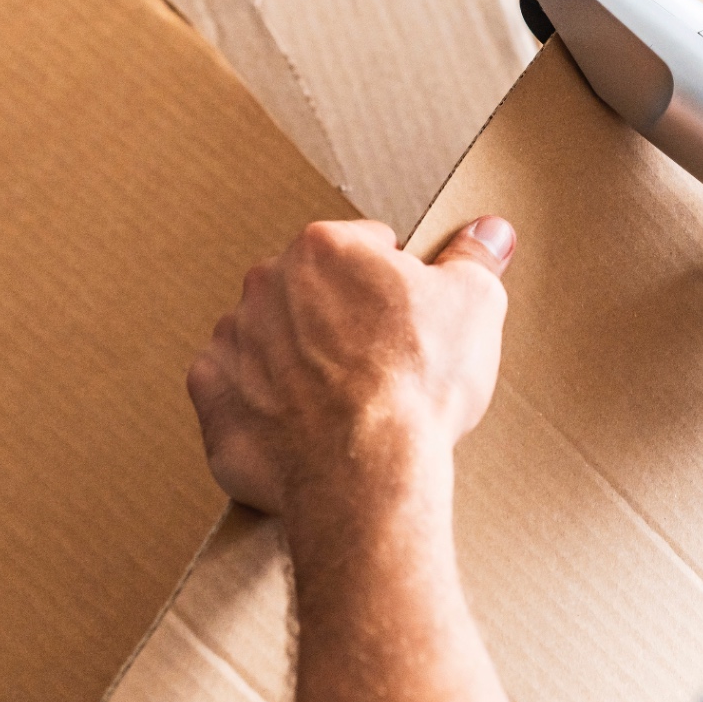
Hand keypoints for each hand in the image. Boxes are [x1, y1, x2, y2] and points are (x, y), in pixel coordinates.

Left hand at [186, 216, 516, 516]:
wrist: (366, 470)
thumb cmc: (419, 383)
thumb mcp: (475, 306)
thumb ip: (474, 259)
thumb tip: (490, 231)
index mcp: (325, 248)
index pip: (365, 249)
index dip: (395, 285)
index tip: (408, 321)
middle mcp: (266, 283)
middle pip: (310, 291)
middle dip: (338, 319)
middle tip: (379, 365)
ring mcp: (232, 341)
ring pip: (269, 339)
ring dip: (296, 361)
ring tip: (340, 403)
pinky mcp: (212, 398)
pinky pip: (234, 392)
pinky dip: (261, 407)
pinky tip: (300, 428)